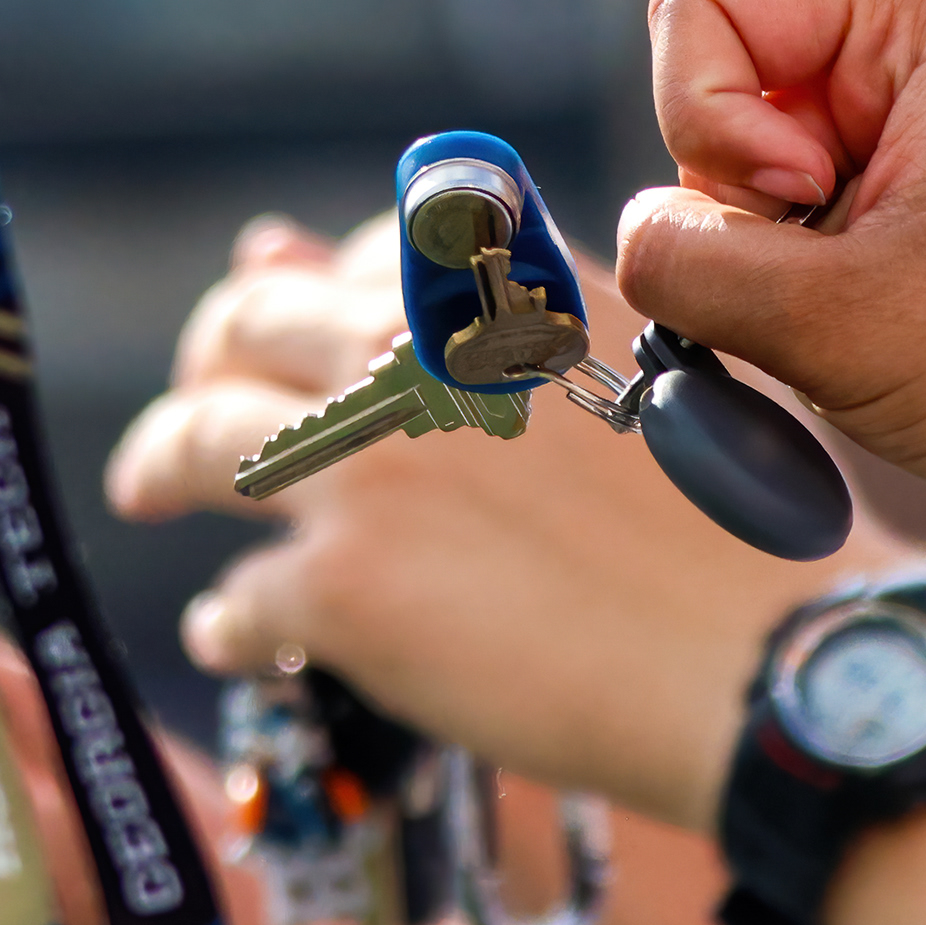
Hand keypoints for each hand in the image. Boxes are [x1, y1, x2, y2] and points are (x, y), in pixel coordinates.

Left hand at [117, 211, 908, 829]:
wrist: (770, 668)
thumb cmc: (738, 537)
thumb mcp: (647, 375)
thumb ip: (509, 319)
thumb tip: (374, 256)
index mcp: (502, 291)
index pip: (349, 259)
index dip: (299, 298)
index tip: (283, 336)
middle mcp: (419, 354)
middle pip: (247, 330)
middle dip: (206, 364)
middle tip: (195, 412)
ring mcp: (368, 469)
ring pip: (200, 447)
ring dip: (164, 467)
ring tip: (155, 492)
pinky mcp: (342, 588)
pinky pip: (236, 600)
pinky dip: (231, 621)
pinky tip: (243, 638)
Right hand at [622, 0, 925, 673]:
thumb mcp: (825, 314)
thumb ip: (682, 255)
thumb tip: (638, 240)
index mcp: (924, 12)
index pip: (703, 7)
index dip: (709, 123)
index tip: (807, 206)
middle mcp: (918, 58)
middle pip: (711, 92)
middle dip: (726, 203)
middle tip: (821, 279)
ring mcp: (911, 148)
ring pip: (731, 184)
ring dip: (750, 275)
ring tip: (842, 337)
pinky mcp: (904, 231)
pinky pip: (775, 247)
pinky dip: (776, 312)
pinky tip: (841, 363)